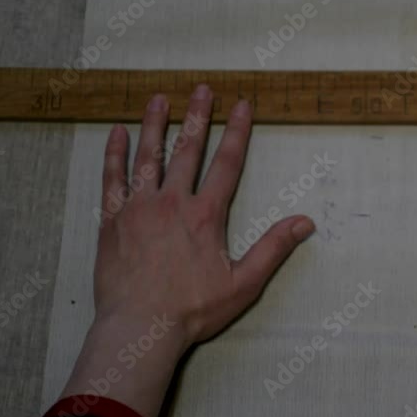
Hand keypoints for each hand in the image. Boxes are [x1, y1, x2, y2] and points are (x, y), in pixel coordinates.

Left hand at [59, 85, 314, 416]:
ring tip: (159, 98)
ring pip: (148, 156)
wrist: (140, 327)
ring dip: (155, 125)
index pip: (227, 163)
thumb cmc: (193, 309)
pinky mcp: (112, 220)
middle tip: (202, 89)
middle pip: (188, 150)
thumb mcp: (244, 284)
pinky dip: (114, 154)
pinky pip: (112, 179)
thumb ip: (273, 249)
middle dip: (198, 116)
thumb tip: (304, 222)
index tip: (241, 104)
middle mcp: (172, 202)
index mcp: (206, 215)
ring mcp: (139, 208)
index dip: (237, 132)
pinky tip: (116, 133)